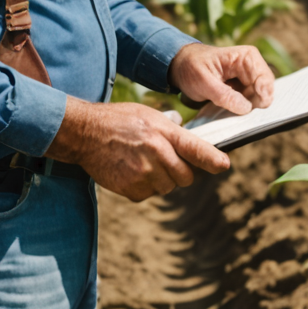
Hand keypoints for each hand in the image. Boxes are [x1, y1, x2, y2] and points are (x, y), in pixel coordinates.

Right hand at [47, 98, 230, 201]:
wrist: (84, 133)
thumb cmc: (117, 120)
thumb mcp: (147, 114)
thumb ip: (170, 127)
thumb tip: (188, 137)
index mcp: (163, 132)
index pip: (196, 149)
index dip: (213, 160)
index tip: (224, 165)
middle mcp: (157, 154)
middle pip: (186, 177)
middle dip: (182, 172)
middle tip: (168, 161)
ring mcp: (144, 174)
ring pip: (168, 188)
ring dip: (162, 180)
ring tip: (144, 163)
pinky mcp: (131, 189)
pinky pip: (149, 194)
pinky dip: (145, 187)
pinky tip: (132, 171)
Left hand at [169, 42, 274, 114]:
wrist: (181, 66)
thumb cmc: (191, 68)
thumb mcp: (203, 82)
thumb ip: (225, 95)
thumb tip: (246, 108)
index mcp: (245, 57)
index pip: (264, 77)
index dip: (264, 93)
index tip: (257, 106)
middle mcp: (252, 66)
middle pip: (265, 89)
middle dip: (256, 103)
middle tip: (239, 112)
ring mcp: (249, 78)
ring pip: (260, 98)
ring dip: (248, 107)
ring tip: (229, 108)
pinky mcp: (244, 88)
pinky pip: (251, 101)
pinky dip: (244, 108)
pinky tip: (231, 109)